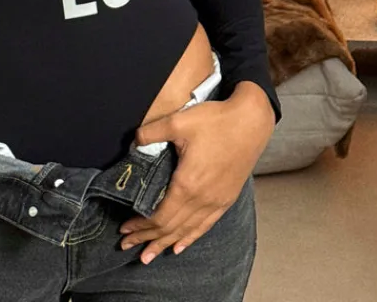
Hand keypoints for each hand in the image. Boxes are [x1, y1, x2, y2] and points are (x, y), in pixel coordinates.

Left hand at [118, 84, 274, 262]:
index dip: (141, 226)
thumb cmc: (215, 121)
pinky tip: (180, 246)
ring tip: (149, 255)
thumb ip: (151, 133)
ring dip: (166, 243)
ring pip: (187, 230)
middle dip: (147, 238)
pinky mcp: (226, 198)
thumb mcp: (178, 122)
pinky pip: (205, 225)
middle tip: (127, 247)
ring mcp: (216, 201)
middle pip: (171, 228)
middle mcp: (202, 199)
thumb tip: (134, 140)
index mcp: (187, 183)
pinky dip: (190, 237)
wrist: (251, 122)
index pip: (160, 216)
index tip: (125, 230)